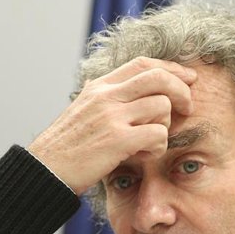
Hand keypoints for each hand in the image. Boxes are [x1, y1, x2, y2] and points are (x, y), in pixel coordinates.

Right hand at [28, 57, 197, 193]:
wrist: (46, 169)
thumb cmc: (67, 146)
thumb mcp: (84, 110)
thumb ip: (106, 97)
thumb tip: (129, 88)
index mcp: (100, 86)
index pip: (143, 64)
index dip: (171, 68)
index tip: (188, 78)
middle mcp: (106, 96)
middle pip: (159, 78)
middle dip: (182, 91)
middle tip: (188, 108)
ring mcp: (111, 116)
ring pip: (162, 107)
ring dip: (165, 126)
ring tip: (149, 142)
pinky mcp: (117, 140)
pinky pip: (158, 135)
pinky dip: (158, 147)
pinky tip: (144, 155)